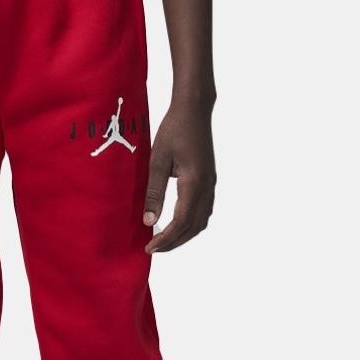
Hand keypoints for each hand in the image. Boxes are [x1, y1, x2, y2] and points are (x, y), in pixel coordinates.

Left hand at [143, 106, 216, 253]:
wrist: (194, 110)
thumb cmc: (174, 130)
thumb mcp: (157, 160)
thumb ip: (153, 192)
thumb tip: (148, 221)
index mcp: (194, 182)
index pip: (181, 221)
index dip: (166, 238)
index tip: (150, 248)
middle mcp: (207, 187)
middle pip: (194, 227)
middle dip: (174, 242)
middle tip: (154, 249)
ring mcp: (210, 184)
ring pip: (201, 221)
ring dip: (183, 235)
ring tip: (163, 240)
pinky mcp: (208, 180)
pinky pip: (203, 210)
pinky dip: (190, 223)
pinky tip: (175, 223)